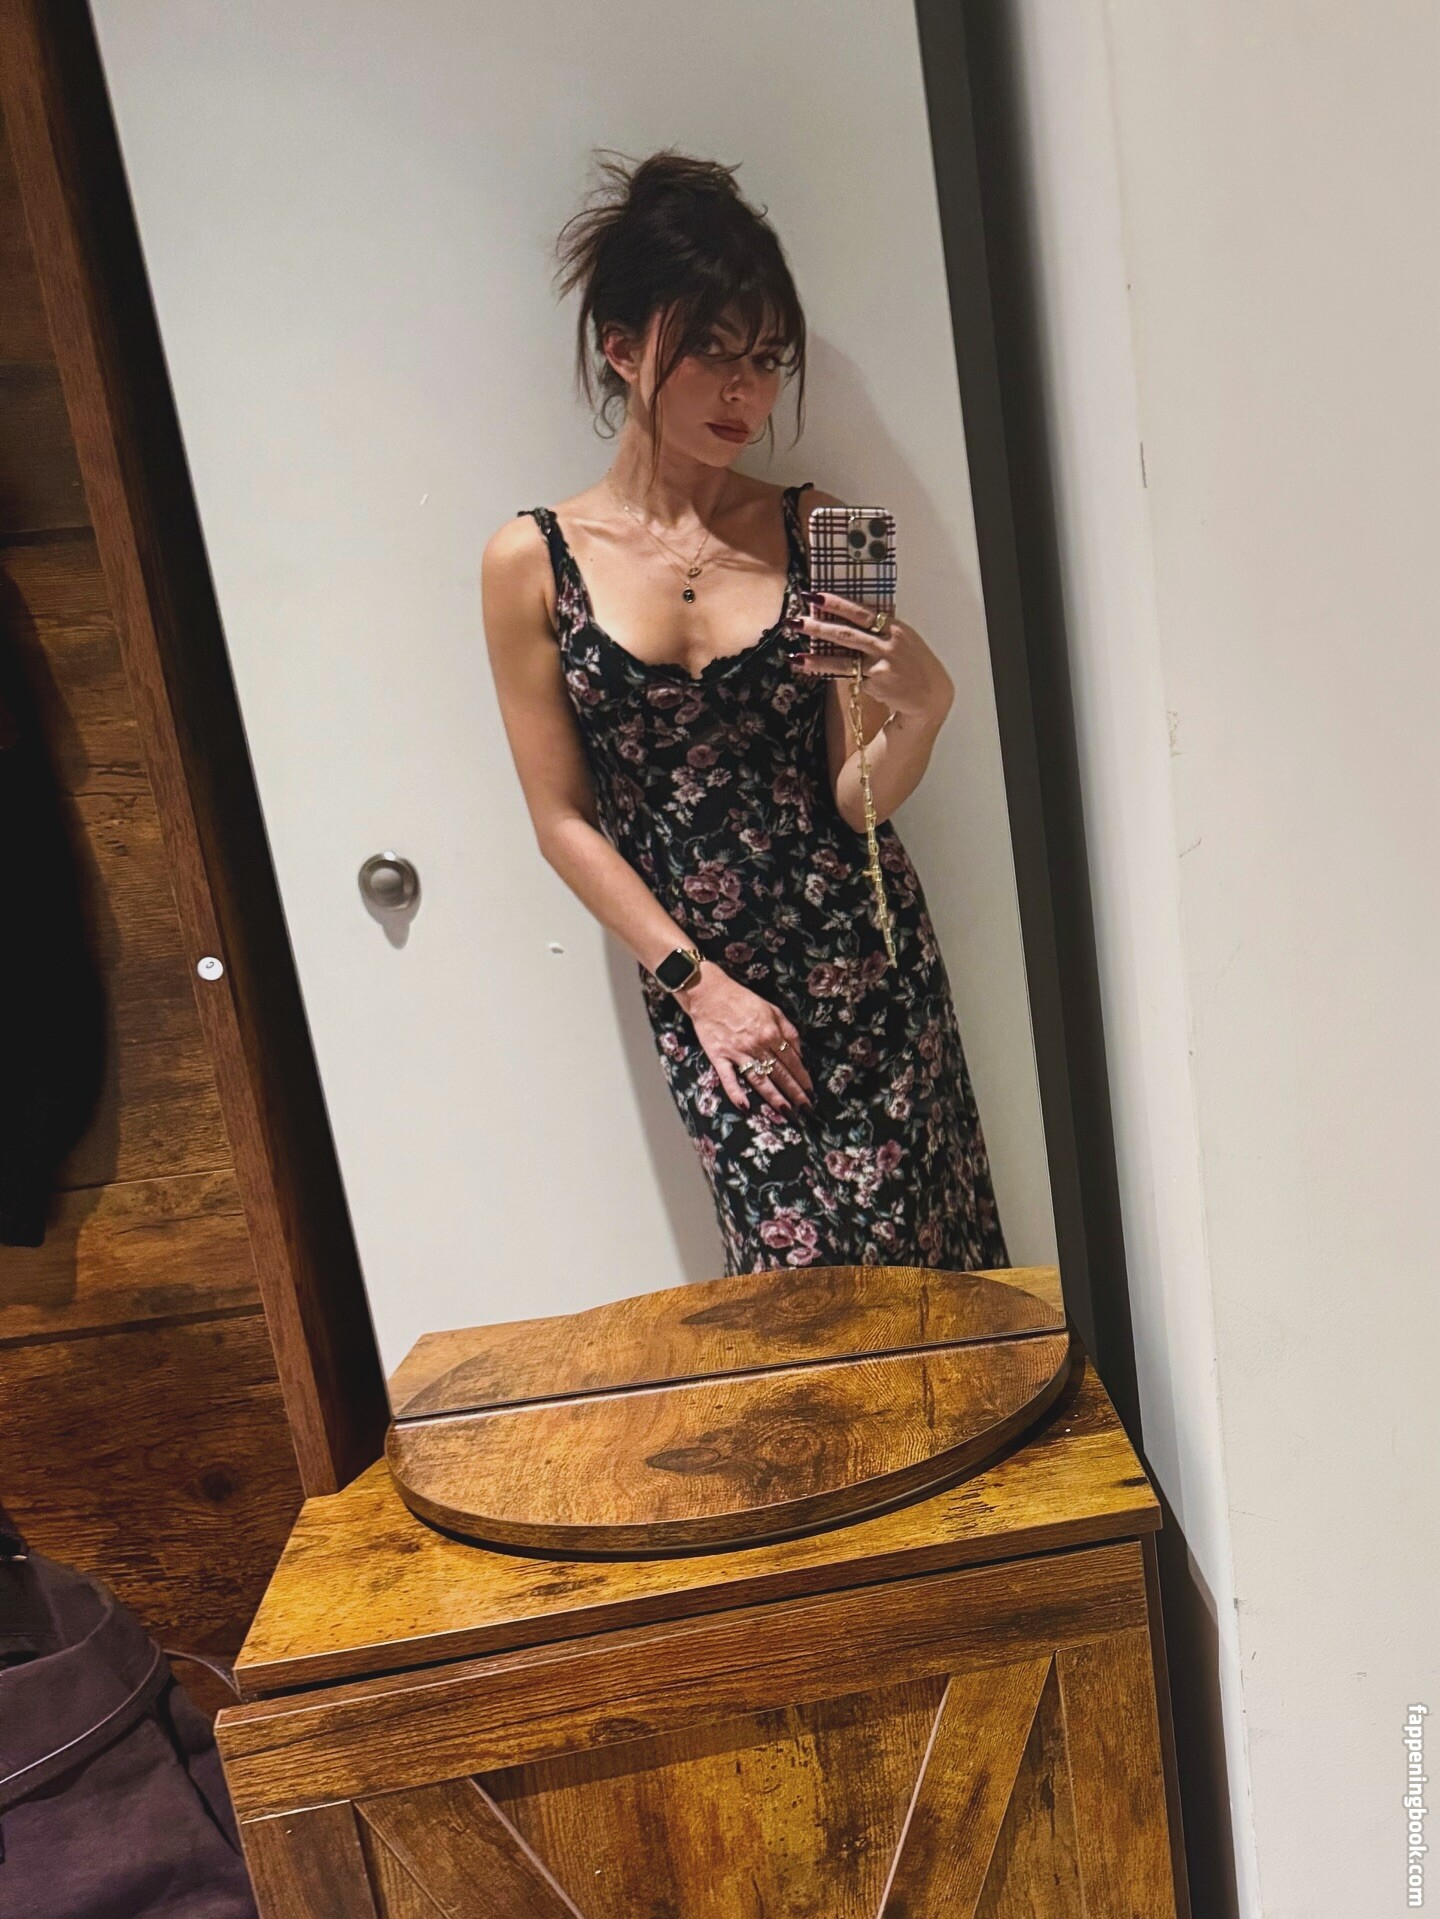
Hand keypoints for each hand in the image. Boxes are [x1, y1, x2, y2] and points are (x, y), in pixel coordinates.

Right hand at [676, 965, 813, 1114]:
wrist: (709, 993)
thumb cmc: (742, 999)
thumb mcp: (772, 1009)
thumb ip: (788, 1031)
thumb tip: (800, 1053)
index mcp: (772, 1033)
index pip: (792, 1061)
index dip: (803, 1078)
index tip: (811, 1093)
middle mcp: (757, 1045)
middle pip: (780, 1074)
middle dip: (795, 1093)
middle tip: (806, 1110)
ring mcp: (737, 1052)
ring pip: (760, 1079)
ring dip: (774, 1097)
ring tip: (786, 1112)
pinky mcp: (719, 1056)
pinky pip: (729, 1078)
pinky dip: (736, 1093)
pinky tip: (746, 1107)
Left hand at [791, 590, 953, 724]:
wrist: (931, 694)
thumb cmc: (913, 663)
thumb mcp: (903, 638)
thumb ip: (879, 629)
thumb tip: (846, 618)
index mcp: (894, 627)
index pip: (861, 612)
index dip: (836, 603)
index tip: (814, 595)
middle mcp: (888, 644)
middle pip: (847, 635)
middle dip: (818, 627)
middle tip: (795, 621)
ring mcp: (882, 666)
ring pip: (843, 661)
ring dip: (816, 659)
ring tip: (794, 656)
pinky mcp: (877, 685)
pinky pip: (850, 678)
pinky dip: (834, 674)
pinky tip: (814, 671)